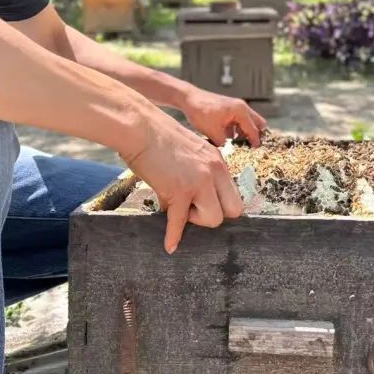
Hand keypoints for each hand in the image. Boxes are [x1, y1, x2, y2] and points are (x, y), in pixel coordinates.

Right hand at [121, 111, 242, 253]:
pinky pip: (180, 221)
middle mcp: (214, 171)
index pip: (235, 194)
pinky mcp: (179, 190)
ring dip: (194, 219)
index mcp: (218, 161)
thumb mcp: (190, 150)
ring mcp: (199, 181)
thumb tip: (193, 194)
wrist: (139, 127)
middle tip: (192, 209)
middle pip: (233, 210)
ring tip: (176, 208)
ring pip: (214, 219)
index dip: (219, 204)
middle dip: (213, 215)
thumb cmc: (156, 136)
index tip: (202, 205)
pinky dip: (173, 236)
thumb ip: (199, 170)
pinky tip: (169, 246)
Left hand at [181, 88, 267, 146]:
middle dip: (255, 135)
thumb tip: (229, 152)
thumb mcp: (213, 132)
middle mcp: (241, 107)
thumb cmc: (201, 112)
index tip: (256, 153)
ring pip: (248, 122)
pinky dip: (237, 130)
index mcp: (240, 111)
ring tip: (238, 145)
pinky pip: (239, 121)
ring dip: (245, 133)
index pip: (253, 130)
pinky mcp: (229, 109)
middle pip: (258, 123)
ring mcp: (236, 107)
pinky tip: (228, 139)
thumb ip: (224, 144)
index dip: (255, 143)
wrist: (188, 98)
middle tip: (250, 147)